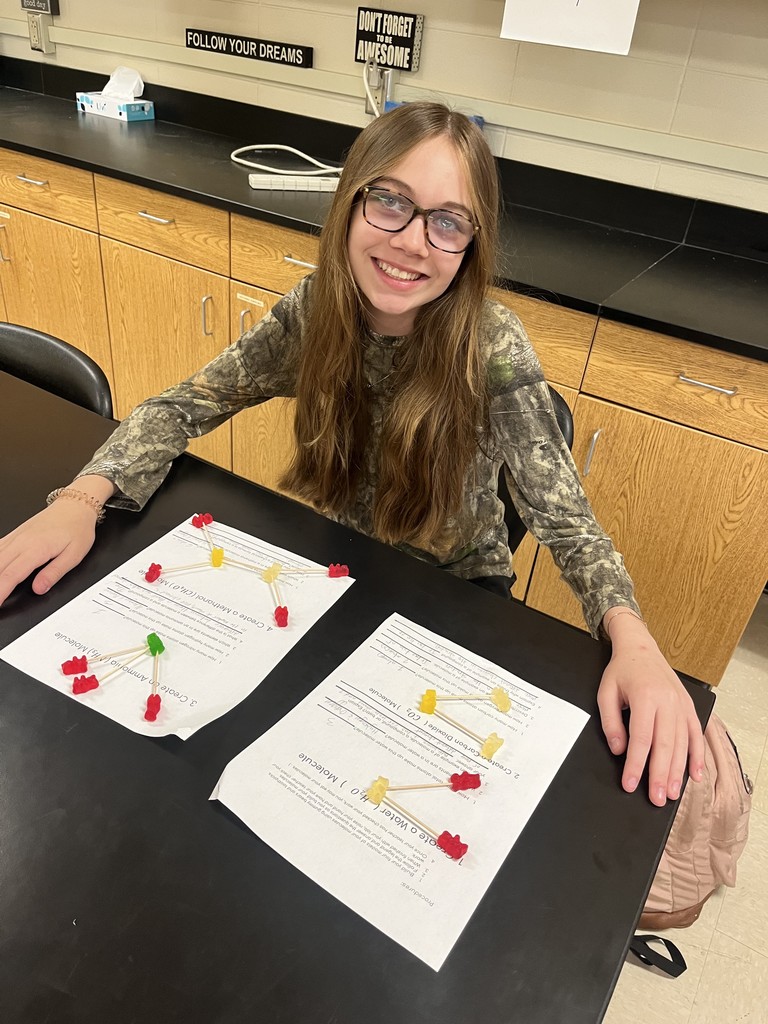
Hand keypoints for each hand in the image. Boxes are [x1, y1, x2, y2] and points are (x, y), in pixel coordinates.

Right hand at [0, 479, 110, 605]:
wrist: (75, 506)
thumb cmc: (77, 528)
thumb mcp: (74, 555)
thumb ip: (54, 573)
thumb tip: (39, 588)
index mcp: (36, 548)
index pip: (11, 575)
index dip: (1, 592)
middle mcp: (21, 542)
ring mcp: (16, 537)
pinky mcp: (15, 535)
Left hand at [596, 611, 704, 805]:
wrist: (641, 649)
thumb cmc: (622, 671)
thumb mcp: (605, 693)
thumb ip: (610, 722)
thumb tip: (619, 749)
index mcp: (645, 697)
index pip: (641, 739)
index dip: (635, 764)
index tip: (630, 784)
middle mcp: (667, 702)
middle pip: (665, 745)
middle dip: (660, 775)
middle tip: (656, 799)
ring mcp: (681, 705)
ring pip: (682, 744)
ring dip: (678, 771)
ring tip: (672, 794)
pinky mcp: (689, 708)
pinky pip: (695, 735)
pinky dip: (697, 756)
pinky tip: (695, 775)